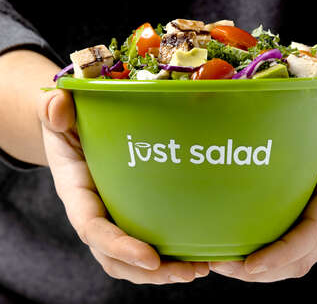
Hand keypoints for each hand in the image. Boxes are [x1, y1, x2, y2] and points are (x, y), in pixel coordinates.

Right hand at [38, 89, 208, 283]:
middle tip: (189, 272)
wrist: (75, 133)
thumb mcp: (58, 114)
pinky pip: (147, 242)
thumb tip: (58, 108)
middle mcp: (95, 214)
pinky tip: (198, 252)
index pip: (94, 230)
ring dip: (166, 270)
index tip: (151, 258)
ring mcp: (113, 217)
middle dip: (151, 272)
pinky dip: (170, 254)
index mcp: (77, 193)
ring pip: (133, 260)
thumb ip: (53, 110)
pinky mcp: (131, 214)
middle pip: (116, 258)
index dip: (120, 247)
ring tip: (200, 268)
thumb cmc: (68, 125)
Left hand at [209, 87, 316, 281]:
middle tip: (218, 263)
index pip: (311, 234)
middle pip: (294, 260)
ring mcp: (306, 222)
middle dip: (258, 270)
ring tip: (215, 262)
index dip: (283, 253)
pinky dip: (251, 256)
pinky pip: (275, 248)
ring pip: (283, 263)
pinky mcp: (292, 219)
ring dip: (249, 270)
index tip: (251, 264)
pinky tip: (224, 248)